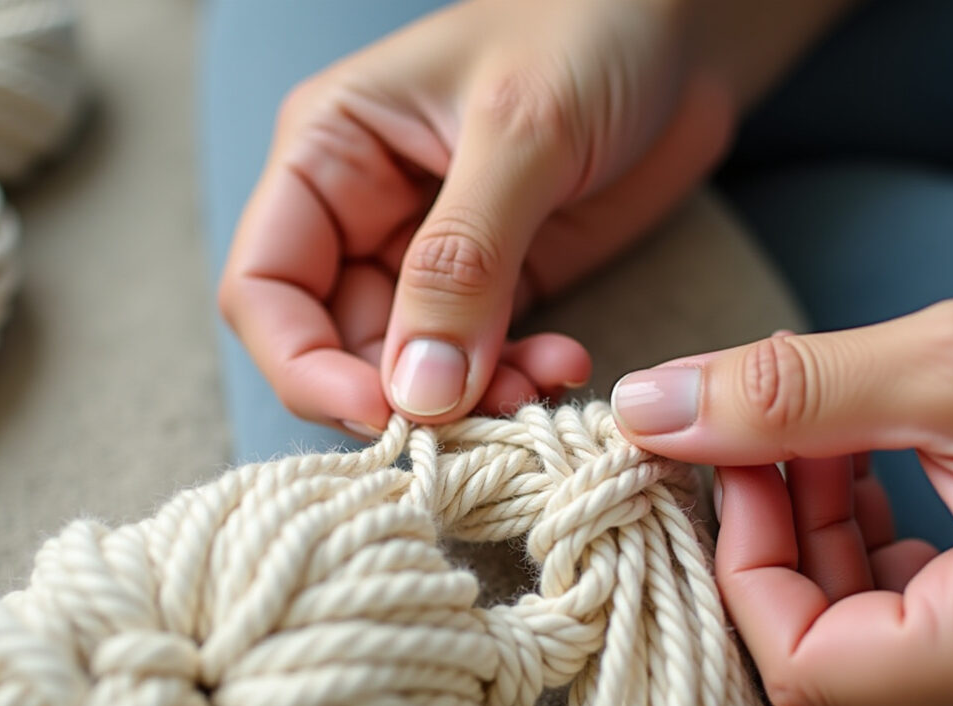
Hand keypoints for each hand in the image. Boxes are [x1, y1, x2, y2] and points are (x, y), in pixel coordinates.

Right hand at [217, 0, 732, 433]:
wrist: (687, 25)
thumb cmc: (591, 29)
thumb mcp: (521, 133)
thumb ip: (463, 263)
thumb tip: (418, 394)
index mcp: (330, 155)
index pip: (265, 288)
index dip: (305, 365)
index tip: (382, 414)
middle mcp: (364, 214)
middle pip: (335, 346)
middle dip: (402, 397)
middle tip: (481, 418)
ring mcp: (433, 257)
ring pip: (412, 369)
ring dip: (469, 402)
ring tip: (537, 392)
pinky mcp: (502, 286)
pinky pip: (483, 363)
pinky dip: (515, 383)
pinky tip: (567, 366)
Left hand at [612, 273, 952, 705]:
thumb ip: (790, 391)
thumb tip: (651, 408)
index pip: (805, 666)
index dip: (741, 563)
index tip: (736, 456)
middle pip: (822, 675)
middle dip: (769, 556)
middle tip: (767, 445)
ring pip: (856, 661)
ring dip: (809, 555)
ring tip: (822, 446)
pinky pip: (905, 646)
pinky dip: (860, 567)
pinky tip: (866, 477)